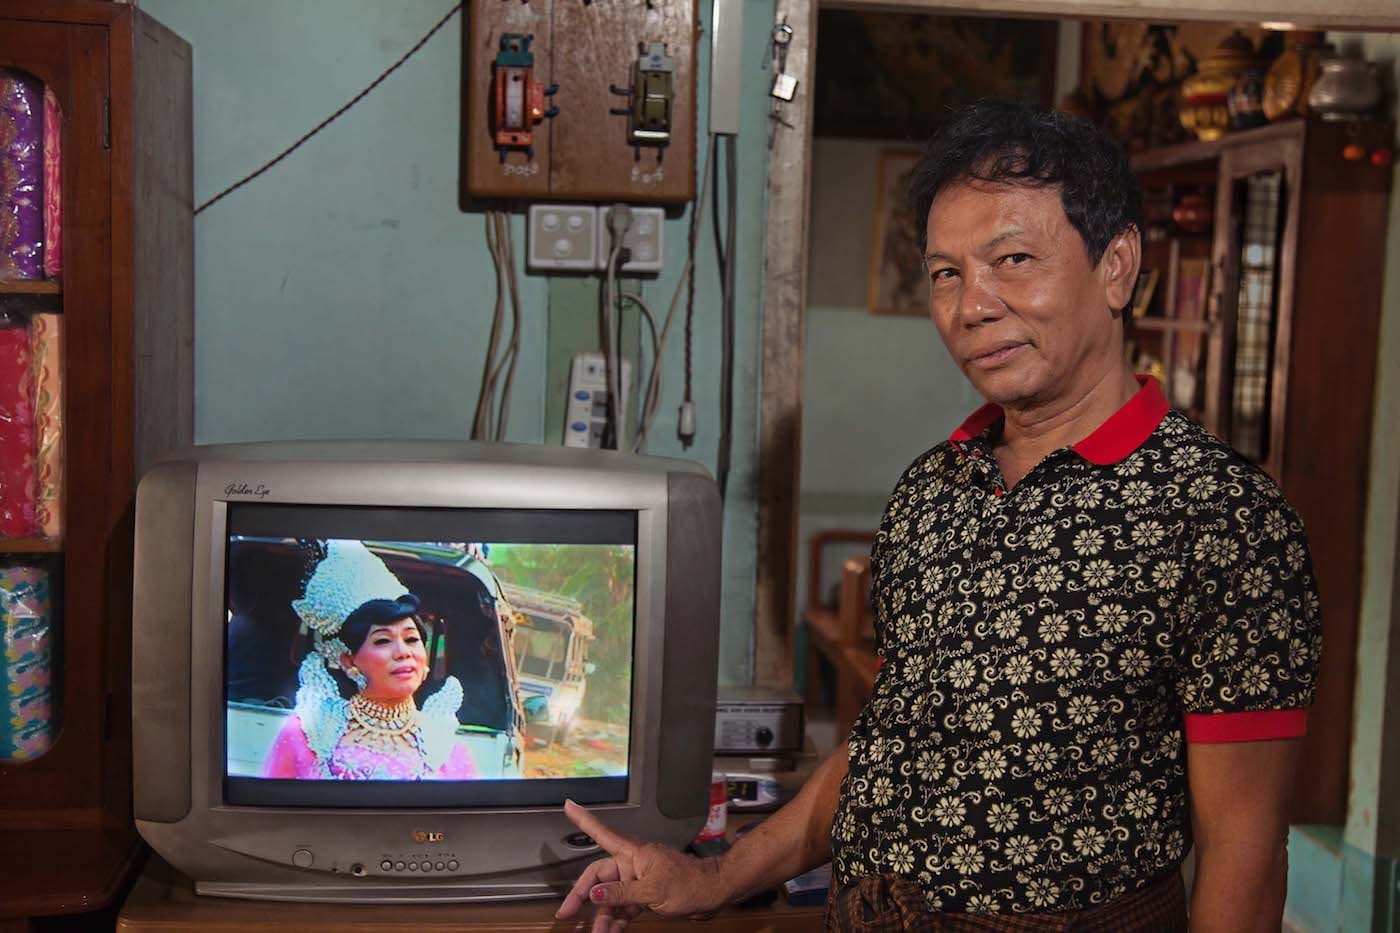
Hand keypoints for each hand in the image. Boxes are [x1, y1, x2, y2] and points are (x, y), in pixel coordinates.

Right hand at [555, 799, 729, 930]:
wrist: (713, 893)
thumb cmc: (691, 883)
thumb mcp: (653, 890)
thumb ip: (622, 893)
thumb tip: (595, 893)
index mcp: (634, 853)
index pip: (603, 833)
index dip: (584, 820)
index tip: (569, 806)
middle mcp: (633, 864)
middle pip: (599, 877)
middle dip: (581, 896)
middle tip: (567, 912)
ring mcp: (638, 880)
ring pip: (610, 897)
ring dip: (602, 916)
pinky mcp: (645, 895)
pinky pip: (623, 907)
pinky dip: (616, 920)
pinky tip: (609, 931)